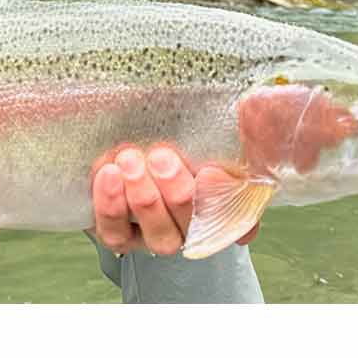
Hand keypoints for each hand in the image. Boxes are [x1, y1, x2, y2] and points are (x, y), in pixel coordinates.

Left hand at [90, 145, 259, 256]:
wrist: (118, 147)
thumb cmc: (166, 141)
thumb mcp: (195, 136)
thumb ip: (228, 142)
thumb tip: (250, 123)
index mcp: (215, 204)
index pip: (234, 213)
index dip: (222, 196)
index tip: (208, 172)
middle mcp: (187, 226)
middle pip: (190, 222)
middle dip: (176, 190)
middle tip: (160, 156)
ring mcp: (152, 235)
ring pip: (158, 233)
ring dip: (144, 198)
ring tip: (130, 161)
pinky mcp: (117, 234)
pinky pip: (115, 232)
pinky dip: (110, 204)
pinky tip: (108, 173)